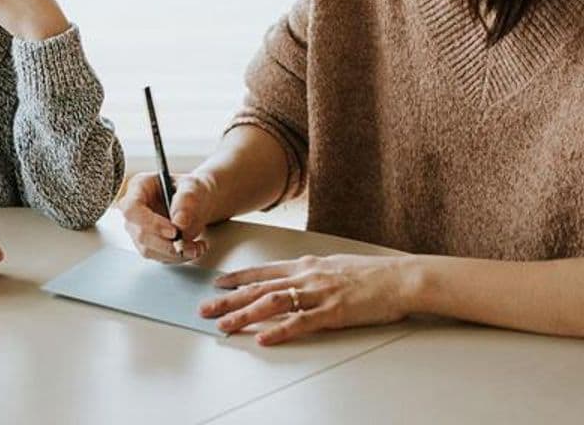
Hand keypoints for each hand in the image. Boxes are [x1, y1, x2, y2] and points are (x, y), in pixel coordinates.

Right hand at [118, 171, 213, 262]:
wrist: (197, 202)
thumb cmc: (190, 190)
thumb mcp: (193, 187)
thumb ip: (186, 201)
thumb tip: (180, 223)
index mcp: (139, 187)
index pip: (133, 208)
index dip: (151, 223)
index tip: (174, 231)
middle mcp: (134, 210)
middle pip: (140, 234)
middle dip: (167, 244)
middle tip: (190, 244)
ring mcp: (138, 229)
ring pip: (149, 250)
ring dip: (175, 253)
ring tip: (197, 247)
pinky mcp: (148, 244)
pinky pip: (159, 257)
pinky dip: (178, 257)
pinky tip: (193, 248)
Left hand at [200, 253, 419, 343]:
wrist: (399, 277)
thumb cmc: (370, 274)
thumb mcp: (334, 266)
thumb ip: (312, 273)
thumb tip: (296, 280)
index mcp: (306, 265)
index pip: (263, 271)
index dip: (237, 278)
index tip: (216, 283)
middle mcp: (306, 276)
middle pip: (259, 288)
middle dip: (229, 299)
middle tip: (205, 309)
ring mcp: (318, 293)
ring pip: (273, 304)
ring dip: (245, 315)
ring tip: (225, 326)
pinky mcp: (334, 312)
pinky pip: (301, 323)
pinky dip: (280, 331)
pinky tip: (264, 339)